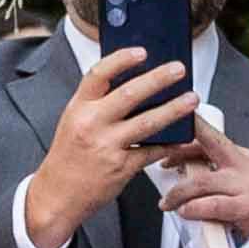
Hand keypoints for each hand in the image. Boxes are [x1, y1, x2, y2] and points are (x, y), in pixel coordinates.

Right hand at [25, 46, 196, 247]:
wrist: (57, 196)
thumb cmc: (68, 157)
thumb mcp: (74, 122)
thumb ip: (98, 103)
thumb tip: (134, 83)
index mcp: (78, 108)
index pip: (99, 74)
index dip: (121, 59)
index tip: (142, 51)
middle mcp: (91, 124)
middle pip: (130, 94)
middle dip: (159, 79)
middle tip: (179, 69)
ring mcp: (107, 147)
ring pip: (147, 123)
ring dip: (173, 109)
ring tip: (191, 99)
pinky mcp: (120, 168)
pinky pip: (151, 151)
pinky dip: (169, 144)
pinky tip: (182, 137)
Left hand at [160, 124, 248, 240]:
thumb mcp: (240, 183)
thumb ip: (214, 175)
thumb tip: (181, 172)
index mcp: (240, 156)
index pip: (208, 136)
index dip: (183, 136)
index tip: (163, 139)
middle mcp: (244, 165)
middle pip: (205, 144)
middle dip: (177, 149)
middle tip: (160, 163)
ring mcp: (247, 185)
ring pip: (202, 180)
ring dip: (178, 192)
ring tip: (168, 203)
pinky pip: (214, 205)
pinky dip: (195, 209)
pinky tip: (186, 212)